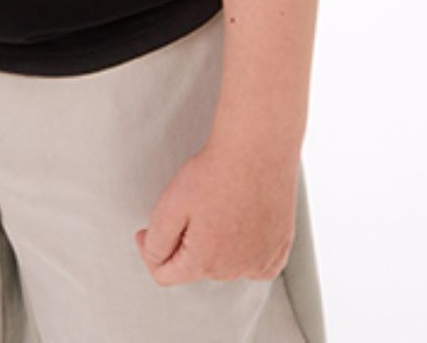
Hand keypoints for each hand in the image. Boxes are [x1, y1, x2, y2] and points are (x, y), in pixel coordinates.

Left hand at [135, 140, 296, 286]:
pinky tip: (242, 228)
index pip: (166, 275)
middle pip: (197, 268)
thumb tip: (154, 256)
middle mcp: (233, 269)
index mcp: (204, 262)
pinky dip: (246, 253)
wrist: (255, 150)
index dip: (150, 251)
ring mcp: (260, 260)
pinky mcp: (279, 248)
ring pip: (226, 265)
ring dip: (215, 246)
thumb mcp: (170, 205)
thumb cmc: (215, 173)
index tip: (147, 231)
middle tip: (188, 208)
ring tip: (216, 209)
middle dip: (185, 245)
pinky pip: (256, 264)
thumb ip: (156, 242)